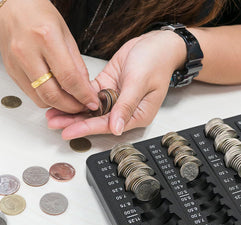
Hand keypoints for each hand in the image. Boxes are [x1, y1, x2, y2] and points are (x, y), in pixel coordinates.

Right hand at [0, 0, 98, 112]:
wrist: (12, 6)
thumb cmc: (38, 13)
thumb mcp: (67, 34)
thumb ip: (77, 64)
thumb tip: (86, 88)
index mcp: (46, 37)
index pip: (69, 78)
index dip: (83, 95)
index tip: (92, 102)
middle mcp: (27, 52)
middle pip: (52, 94)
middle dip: (72, 107)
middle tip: (83, 106)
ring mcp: (15, 63)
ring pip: (40, 99)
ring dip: (59, 105)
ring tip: (72, 100)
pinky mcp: (11, 71)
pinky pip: (31, 94)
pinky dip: (47, 98)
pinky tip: (57, 92)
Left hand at [46, 30, 185, 138]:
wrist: (156, 44)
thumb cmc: (156, 62)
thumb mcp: (140, 82)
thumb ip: (126, 106)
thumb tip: (115, 128)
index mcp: (137, 115)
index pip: (108, 125)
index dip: (87, 128)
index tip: (69, 132)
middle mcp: (125, 110)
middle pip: (97, 119)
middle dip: (75, 122)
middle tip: (54, 123)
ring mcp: (116, 99)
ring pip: (92, 109)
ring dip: (73, 111)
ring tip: (53, 114)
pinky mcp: (109, 87)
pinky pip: (91, 95)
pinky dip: (78, 97)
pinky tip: (64, 98)